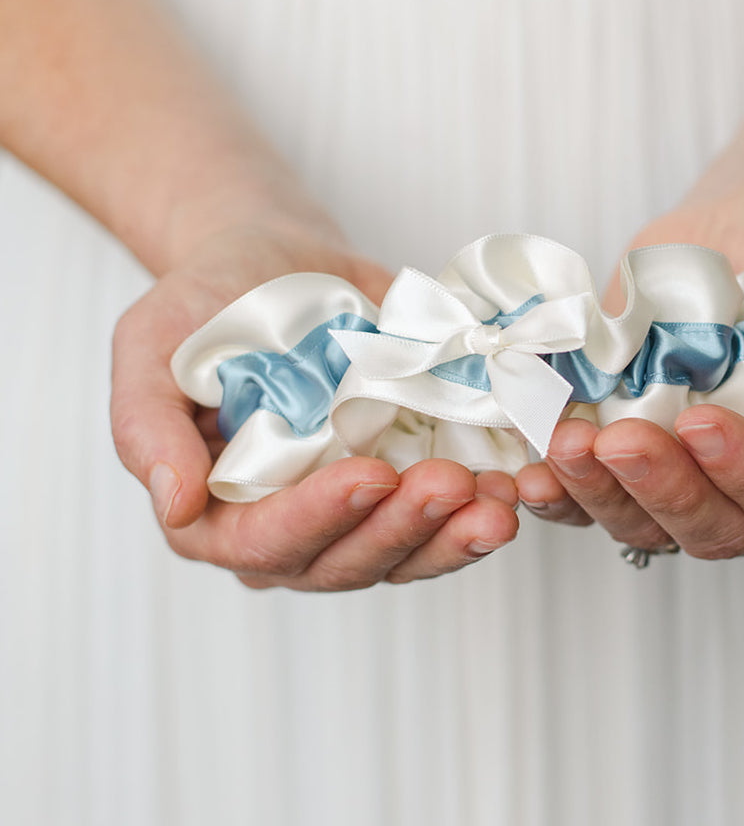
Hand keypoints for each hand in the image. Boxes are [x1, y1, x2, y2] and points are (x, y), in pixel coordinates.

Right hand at [111, 213, 517, 589]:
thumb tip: (175, 505)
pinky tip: (513, 485)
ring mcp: (351, 510)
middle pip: (346, 561)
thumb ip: (147, 425)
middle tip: (452, 484)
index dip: (319, 518)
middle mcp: (289, 526)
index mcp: (218, 511)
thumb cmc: (204, 302)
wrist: (273, 263)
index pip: (266, 542)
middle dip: (402, 527)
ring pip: (403, 553)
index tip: (370, 474)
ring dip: (454, 536)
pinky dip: (479, 510)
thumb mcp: (151, 345)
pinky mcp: (401, 482)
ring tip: (499, 500)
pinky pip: (442, 519)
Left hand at [516, 174, 743, 558]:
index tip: (702, 421)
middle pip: (708, 526)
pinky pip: (587, 482)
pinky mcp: (625, 433)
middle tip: (618, 439)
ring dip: (595, 494)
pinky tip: (527, 458)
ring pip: (637, 518)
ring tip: (562, 445)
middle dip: (659, 489)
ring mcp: (680, 463)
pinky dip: (555, 480)